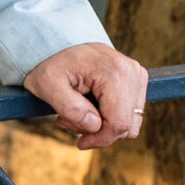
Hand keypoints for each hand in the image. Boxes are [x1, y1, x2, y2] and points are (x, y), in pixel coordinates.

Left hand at [23, 42, 148, 148]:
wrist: (58, 42)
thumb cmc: (50, 63)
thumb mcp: (47, 84)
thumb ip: (69, 107)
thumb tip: (94, 125)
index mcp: (115, 72)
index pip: (119, 124)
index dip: (100, 139)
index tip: (79, 142)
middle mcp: (133, 72)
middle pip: (126, 126)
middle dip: (98, 132)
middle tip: (69, 121)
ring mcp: (137, 75)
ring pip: (129, 122)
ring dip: (103, 125)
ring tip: (76, 112)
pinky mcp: (136, 80)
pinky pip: (129, 113)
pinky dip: (109, 117)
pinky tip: (88, 107)